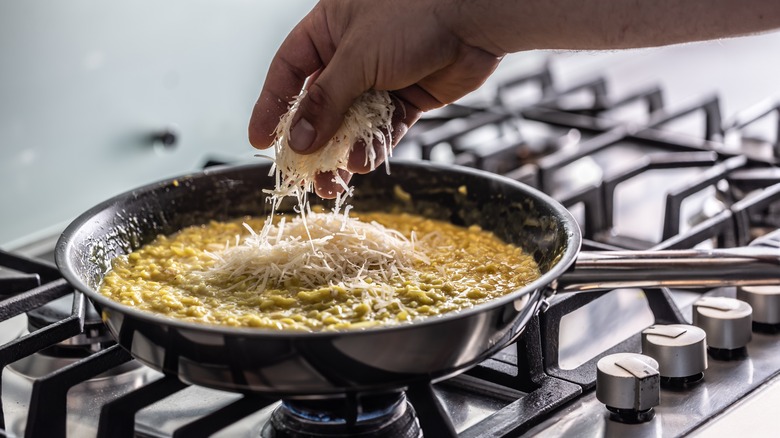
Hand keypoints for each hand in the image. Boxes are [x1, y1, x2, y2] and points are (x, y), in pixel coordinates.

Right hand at [248, 0, 503, 197]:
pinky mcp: (408, 98)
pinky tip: (365, 160)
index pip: (288, 71)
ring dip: (342, 153)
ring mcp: (381, 78)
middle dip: (312, 142)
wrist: (475, 16)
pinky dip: (374, 146)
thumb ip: (326, 101)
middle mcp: (352, 55)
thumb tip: (299, 140)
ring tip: (334, 182)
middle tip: (303, 175)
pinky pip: (383, 129)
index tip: (261, 140)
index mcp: (329, 30)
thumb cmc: (414, 14)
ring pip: (352, 123)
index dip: (271, 106)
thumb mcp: (358, 57)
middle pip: (321, 105)